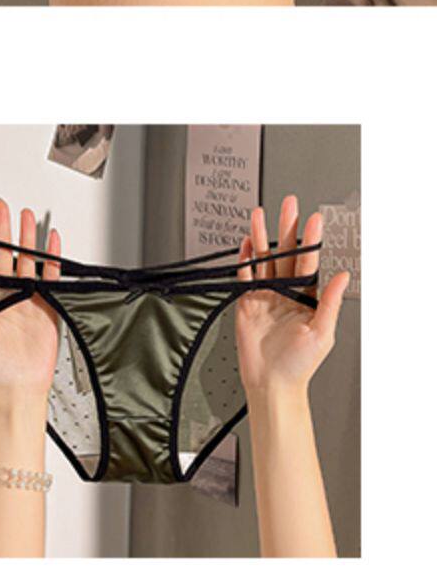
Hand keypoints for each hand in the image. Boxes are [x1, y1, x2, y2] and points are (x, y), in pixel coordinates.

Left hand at [0, 201, 60, 397]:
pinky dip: (52, 259)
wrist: (18, 390)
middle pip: (2, 254)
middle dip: (1, 230)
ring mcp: (25, 299)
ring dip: (25, 238)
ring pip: (26, 260)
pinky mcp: (45, 307)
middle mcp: (4, 295)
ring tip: (24, 216)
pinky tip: (51, 242)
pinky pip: (50, 278)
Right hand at [235, 197, 348, 400]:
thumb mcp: (322, 334)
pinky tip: (245, 243)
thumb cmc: (299, 365)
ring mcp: (265, 296)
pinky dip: (244, 259)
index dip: (311, 241)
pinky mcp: (247, 302)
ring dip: (261, 236)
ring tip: (258, 213)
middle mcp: (286, 293)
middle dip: (287, 228)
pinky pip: (245, 276)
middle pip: (285, 254)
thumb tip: (342, 277)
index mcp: (306, 299)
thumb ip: (330, 303)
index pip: (308, 263)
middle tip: (289, 204)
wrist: (271, 383)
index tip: (315, 220)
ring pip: (264, 259)